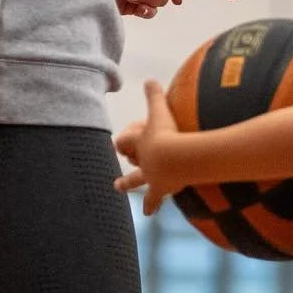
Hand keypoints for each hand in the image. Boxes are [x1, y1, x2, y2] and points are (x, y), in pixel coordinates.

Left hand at [115, 80, 188, 214]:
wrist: (177, 159)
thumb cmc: (168, 133)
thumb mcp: (161, 110)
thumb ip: (155, 95)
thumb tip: (150, 79)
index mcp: (140, 143)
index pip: (125, 141)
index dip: (123, 142)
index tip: (119, 146)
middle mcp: (143, 163)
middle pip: (132, 167)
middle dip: (126, 175)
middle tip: (116, 183)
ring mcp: (152, 178)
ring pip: (140, 185)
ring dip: (134, 189)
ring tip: (132, 199)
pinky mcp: (163, 189)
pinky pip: (156, 200)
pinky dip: (153, 205)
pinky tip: (150, 213)